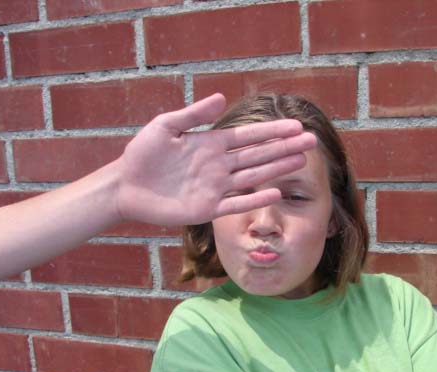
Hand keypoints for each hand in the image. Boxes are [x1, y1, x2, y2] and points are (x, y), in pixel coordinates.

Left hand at [114, 93, 316, 225]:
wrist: (125, 187)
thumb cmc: (142, 155)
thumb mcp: (165, 127)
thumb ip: (194, 115)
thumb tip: (222, 98)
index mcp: (211, 144)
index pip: (248, 136)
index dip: (272, 131)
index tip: (295, 126)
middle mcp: (219, 165)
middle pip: (258, 155)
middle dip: (284, 147)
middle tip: (311, 141)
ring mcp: (216, 188)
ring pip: (254, 176)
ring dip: (277, 168)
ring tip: (302, 160)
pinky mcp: (208, 209)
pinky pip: (236, 203)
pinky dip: (256, 198)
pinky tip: (276, 192)